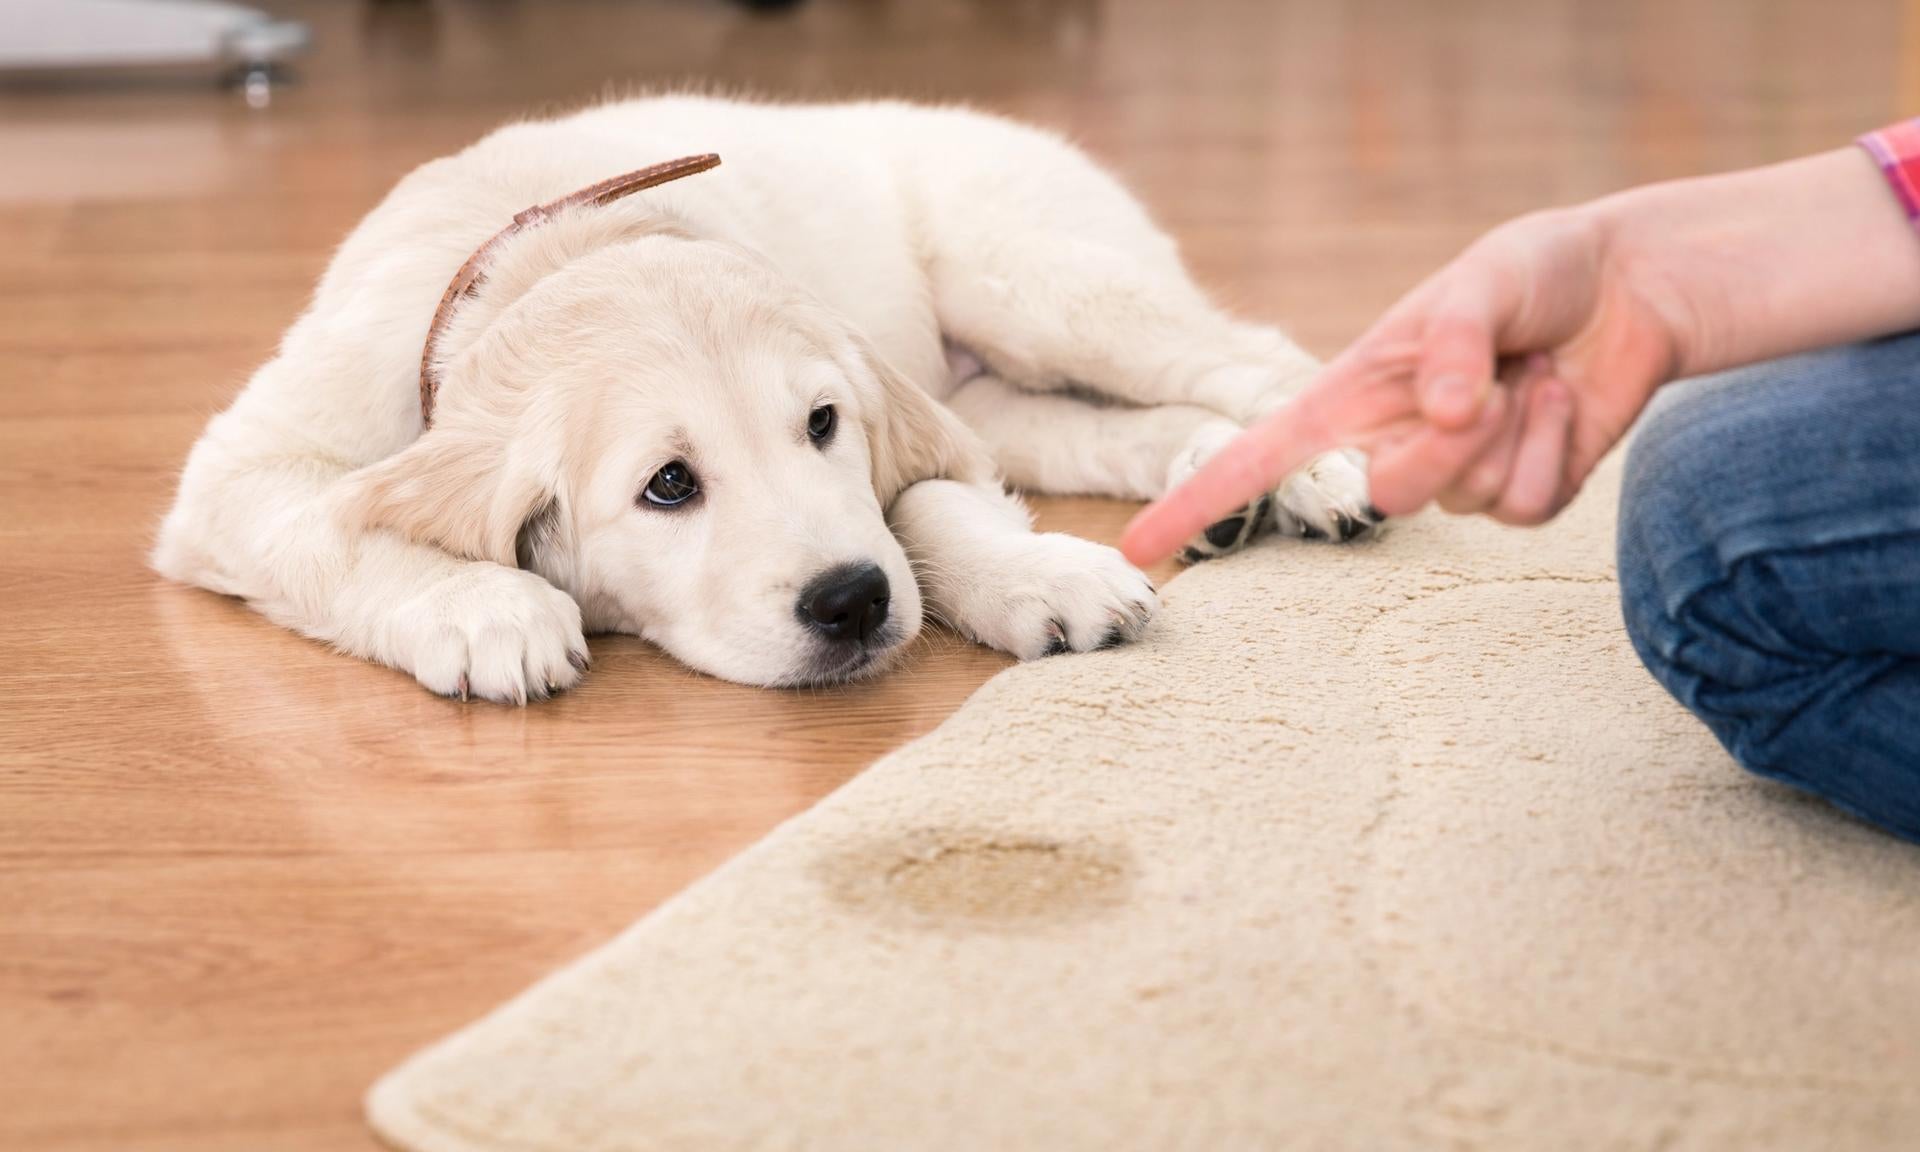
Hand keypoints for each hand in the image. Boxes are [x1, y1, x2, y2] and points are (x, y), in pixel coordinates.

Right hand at [1122, 147, 1919, 565]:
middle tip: (1487, 385)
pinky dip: (1551, 452)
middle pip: (1386, 495)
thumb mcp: (1486, 278)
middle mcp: (1392, 442)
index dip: (1195, 502)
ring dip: (1511, 432)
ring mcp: (1455, 479)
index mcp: (1352, 393)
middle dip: (1444, 446)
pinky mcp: (1518, 497)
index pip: (1256, 458)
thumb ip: (1452, 339)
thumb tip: (1439, 415)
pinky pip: (1523, 509)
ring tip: (1530, 374)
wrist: (1628, 292)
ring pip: (1463, 502)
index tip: (1141, 549)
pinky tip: (1558, 404)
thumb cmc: (1537, 272)